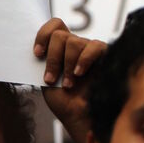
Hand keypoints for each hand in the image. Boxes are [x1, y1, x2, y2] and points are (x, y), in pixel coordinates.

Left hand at [34, 18, 105, 142]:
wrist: (79, 117)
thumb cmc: (64, 101)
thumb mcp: (46, 79)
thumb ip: (43, 62)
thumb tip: (38, 48)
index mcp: (61, 48)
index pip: (55, 25)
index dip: (43, 35)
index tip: (37, 54)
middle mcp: (76, 45)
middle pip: (60, 35)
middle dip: (53, 58)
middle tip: (52, 78)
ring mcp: (90, 49)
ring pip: (74, 42)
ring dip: (67, 64)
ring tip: (69, 83)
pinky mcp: (106, 55)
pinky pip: (94, 46)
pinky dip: (84, 60)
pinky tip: (79, 73)